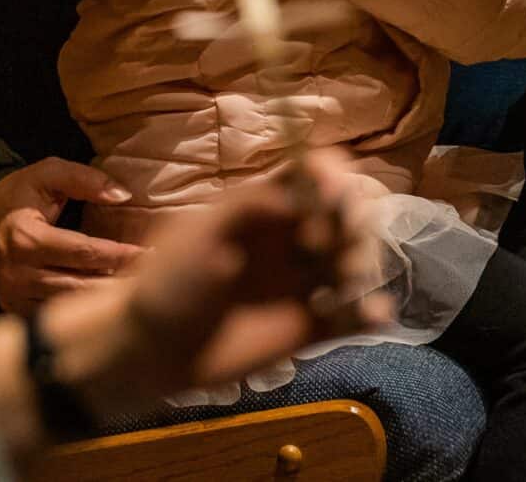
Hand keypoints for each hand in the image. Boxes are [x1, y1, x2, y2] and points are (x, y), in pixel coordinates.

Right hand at [0, 159, 142, 312]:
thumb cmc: (20, 194)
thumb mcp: (49, 173)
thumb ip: (86, 180)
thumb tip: (124, 196)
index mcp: (25, 239)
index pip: (84, 252)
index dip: (120, 254)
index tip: (152, 253)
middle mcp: (17, 274)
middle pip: (80, 285)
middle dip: (120, 281)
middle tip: (155, 278)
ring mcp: (14, 296)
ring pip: (70, 306)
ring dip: (105, 300)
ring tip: (139, 292)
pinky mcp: (15, 310)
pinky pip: (56, 315)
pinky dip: (83, 311)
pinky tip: (109, 303)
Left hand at [44, 150, 389, 410]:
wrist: (149, 351)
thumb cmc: (167, 282)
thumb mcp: (199, 233)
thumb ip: (248, 206)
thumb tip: (300, 190)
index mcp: (265, 206)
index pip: (314, 174)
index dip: (332, 177)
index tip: (331, 195)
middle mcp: (291, 238)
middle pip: (345, 214)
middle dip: (353, 222)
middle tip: (326, 248)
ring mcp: (302, 283)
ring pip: (354, 260)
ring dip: (363, 263)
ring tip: (346, 284)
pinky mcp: (308, 327)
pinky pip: (351, 317)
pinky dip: (370, 313)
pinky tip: (376, 315)